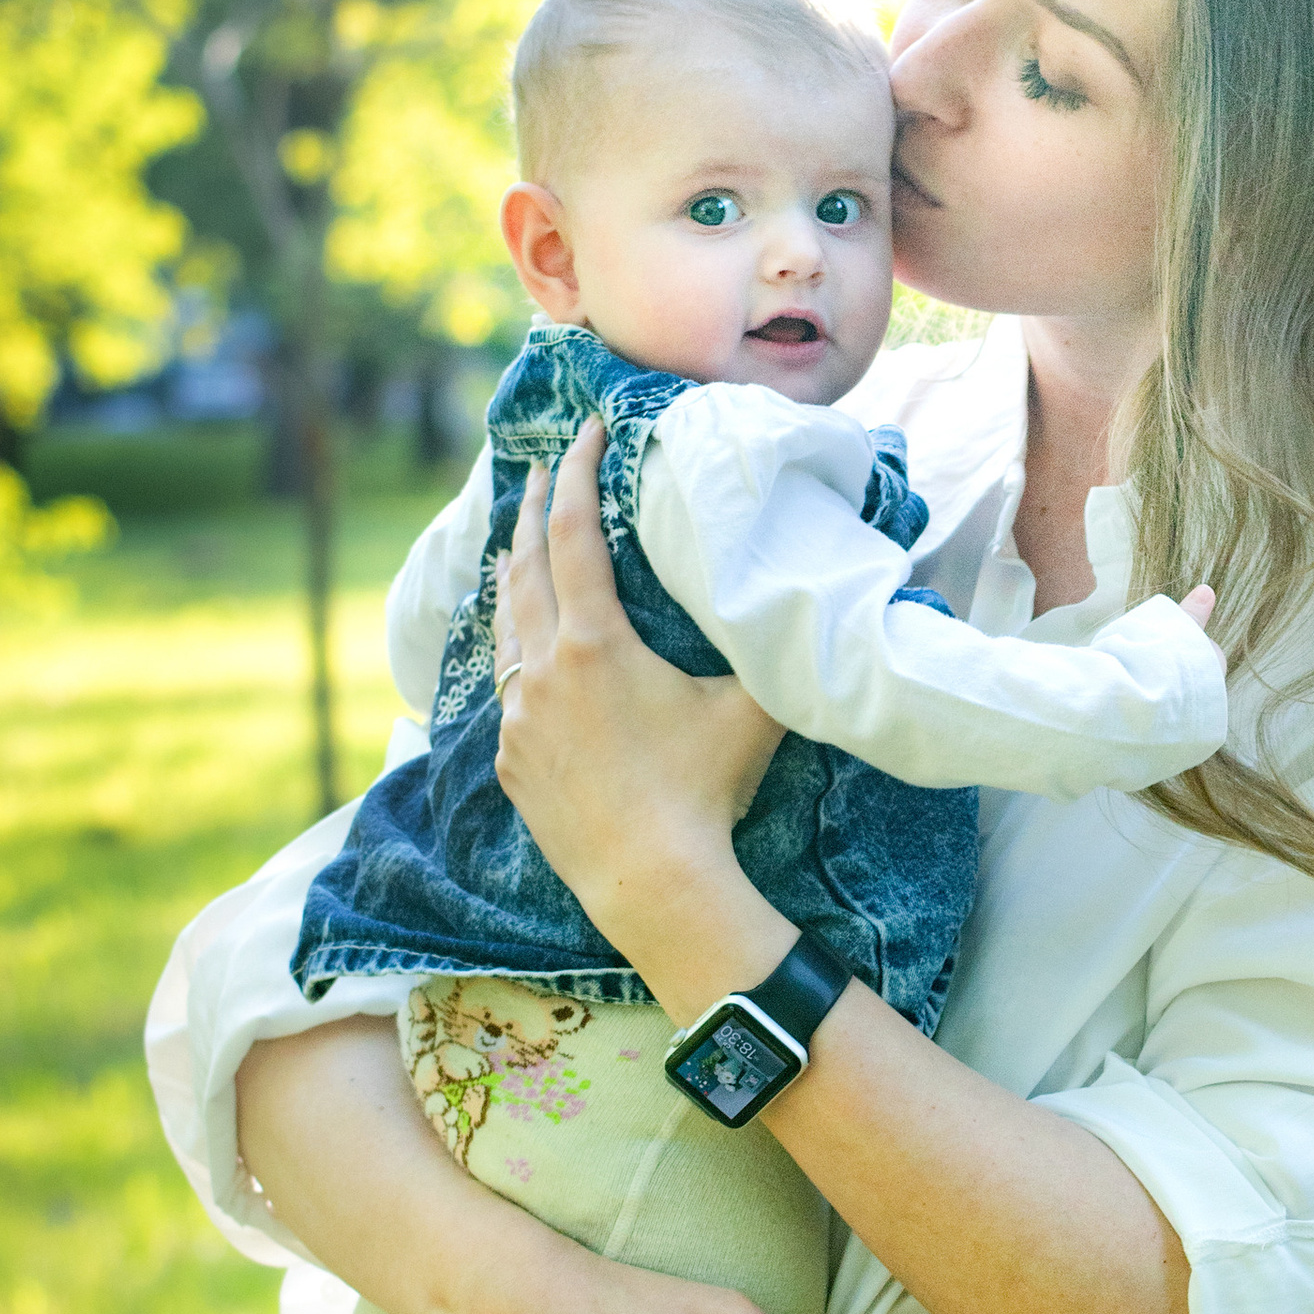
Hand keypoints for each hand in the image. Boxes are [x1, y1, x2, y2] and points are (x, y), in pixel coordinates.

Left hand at [493, 418, 783, 953]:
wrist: (653, 881)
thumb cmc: (707, 789)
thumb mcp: (752, 709)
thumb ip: (769, 648)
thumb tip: (811, 600)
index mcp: (593, 641)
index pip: (575, 534)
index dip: (579, 475)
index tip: (585, 432)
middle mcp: (541, 669)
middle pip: (522, 567)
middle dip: (533, 508)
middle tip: (545, 467)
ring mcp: (516, 717)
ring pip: (502, 625)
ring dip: (512, 574)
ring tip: (520, 544)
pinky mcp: (509, 760)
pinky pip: (502, 683)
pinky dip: (512, 645)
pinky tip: (523, 646)